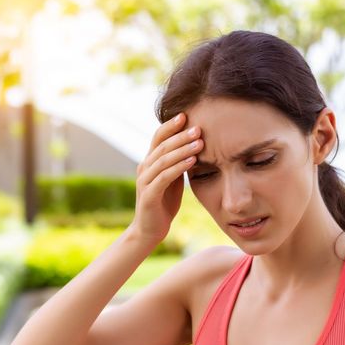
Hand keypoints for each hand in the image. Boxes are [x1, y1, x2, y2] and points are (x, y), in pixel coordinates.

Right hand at [128, 112, 202, 246]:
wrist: (150, 230)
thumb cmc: (164, 203)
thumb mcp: (173, 179)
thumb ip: (178, 163)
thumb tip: (195, 145)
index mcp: (149, 162)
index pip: (158, 137)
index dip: (171, 125)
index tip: (187, 115)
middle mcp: (144, 168)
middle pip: (162, 145)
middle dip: (181, 135)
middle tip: (199, 128)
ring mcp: (145, 181)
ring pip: (164, 159)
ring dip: (183, 149)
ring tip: (200, 142)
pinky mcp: (149, 195)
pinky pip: (164, 177)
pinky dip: (179, 167)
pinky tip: (193, 161)